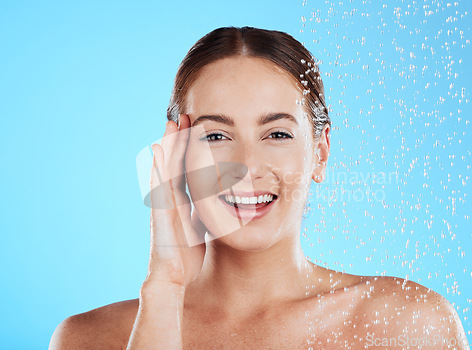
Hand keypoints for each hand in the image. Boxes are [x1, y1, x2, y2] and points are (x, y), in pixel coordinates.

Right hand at [145, 114, 206, 288]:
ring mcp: (163, 203)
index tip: (195, 130)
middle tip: (184, 117)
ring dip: (168, 146)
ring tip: (172, 124)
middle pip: (174, 163)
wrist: (173, 276)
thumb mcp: (200, 228)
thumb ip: (203, 214)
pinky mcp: (160, 211)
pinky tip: (159, 149)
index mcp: (182, 202)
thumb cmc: (186, 255)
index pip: (186, 169)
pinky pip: (159, 183)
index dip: (189, 149)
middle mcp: (170, 198)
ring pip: (165, 168)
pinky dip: (158, 165)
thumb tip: (217, 205)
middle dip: (178, 140)